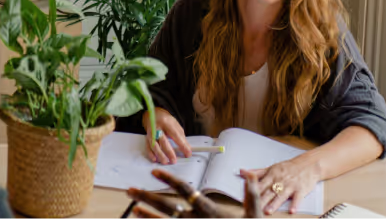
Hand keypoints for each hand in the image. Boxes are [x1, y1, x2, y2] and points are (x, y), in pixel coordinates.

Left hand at [127, 168, 262, 218]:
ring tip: (134, 210)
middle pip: (167, 207)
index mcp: (210, 211)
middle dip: (147, 198)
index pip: (186, 190)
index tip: (154, 172)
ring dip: (147, 217)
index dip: (169, 179)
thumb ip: (251, 194)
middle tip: (131, 191)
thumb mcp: (255, 214)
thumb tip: (249, 174)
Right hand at [142, 107, 191, 163]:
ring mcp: (151, 133)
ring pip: (154, 145)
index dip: (182, 145)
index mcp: (166, 122)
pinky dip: (151, 154)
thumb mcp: (175, 125)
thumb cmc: (166, 121)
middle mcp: (157, 127)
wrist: (153, 114)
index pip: (175, 135)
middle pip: (163, 141)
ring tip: (165, 162)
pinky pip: (147, 146)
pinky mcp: (146, 137)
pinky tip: (155, 159)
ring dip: (159, 154)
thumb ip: (181, 136)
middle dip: (169, 152)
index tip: (188, 153)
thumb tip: (187, 148)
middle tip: (174, 160)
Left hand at [241, 159, 321, 214]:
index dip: (252, 191)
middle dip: (261, 200)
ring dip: (275, 203)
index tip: (245, 198)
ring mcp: (290, 185)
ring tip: (268, 211)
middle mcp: (280, 180)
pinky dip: (295, 204)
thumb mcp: (272, 168)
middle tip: (254, 208)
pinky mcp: (300, 190)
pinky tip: (291, 210)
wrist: (308, 165)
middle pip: (269, 191)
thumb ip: (257, 172)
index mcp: (272, 175)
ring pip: (281, 195)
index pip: (260, 184)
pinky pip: (297, 198)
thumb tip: (242, 172)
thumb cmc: (289, 168)